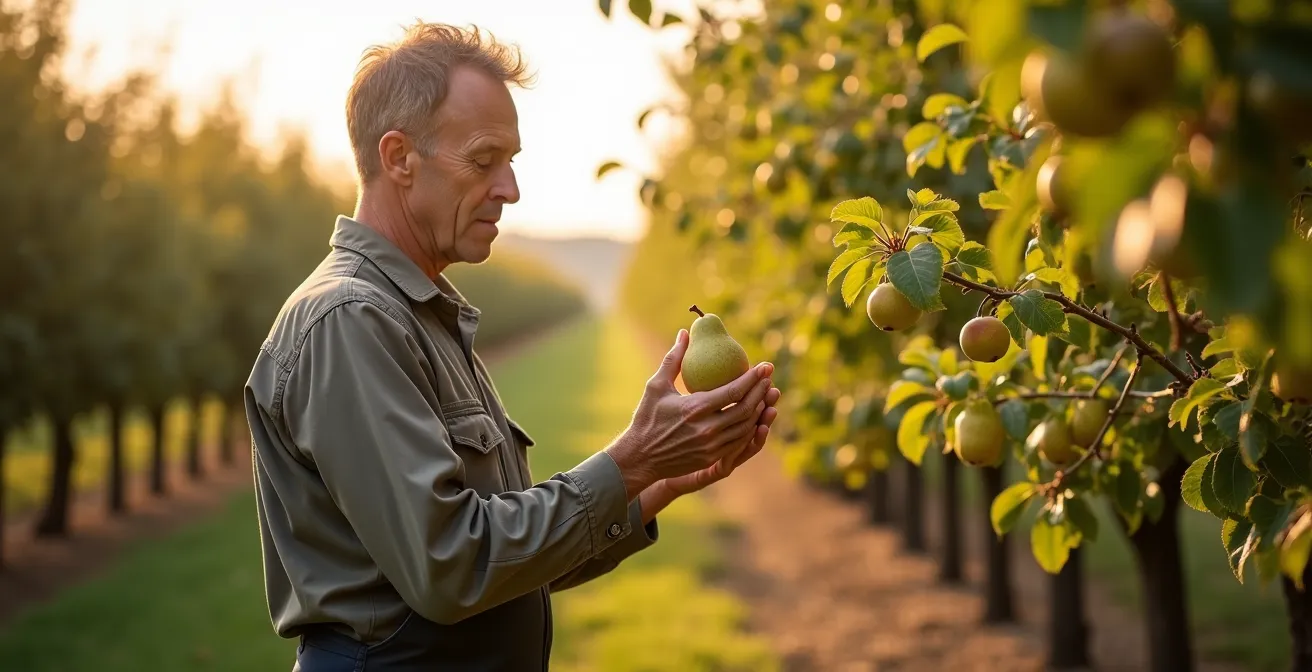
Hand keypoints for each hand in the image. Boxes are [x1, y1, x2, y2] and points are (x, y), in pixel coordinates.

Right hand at [606, 329, 774, 498]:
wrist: (640, 458)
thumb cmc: (646, 419)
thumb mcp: (656, 386)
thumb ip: (673, 359)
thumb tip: (684, 332)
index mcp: (695, 408)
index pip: (734, 391)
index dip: (753, 377)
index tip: (765, 366)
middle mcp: (707, 428)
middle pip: (746, 408)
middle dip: (762, 391)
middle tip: (768, 377)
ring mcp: (711, 446)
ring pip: (746, 426)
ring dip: (759, 409)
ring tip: (765, 394)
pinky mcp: (712, 458)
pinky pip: (739, 441)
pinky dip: (749, 427)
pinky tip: (753, 415)